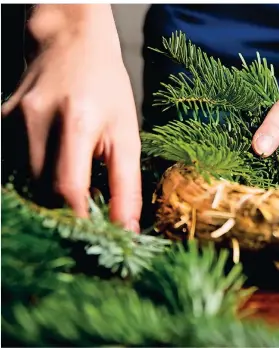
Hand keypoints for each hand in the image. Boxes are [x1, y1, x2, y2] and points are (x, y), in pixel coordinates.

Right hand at [2, 7, 141, 231]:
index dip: (81, 220)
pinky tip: (54, 165)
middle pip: (43, 191)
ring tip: (75, 184)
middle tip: (90, 213)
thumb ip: (126, 184)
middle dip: (67, 211)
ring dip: (50, 194)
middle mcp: (36, 120)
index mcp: (77, 122)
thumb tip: (127, 230)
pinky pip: (15, 165)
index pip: (68, 189)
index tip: (96, 238)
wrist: (71, 44)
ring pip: (26, 183)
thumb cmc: (107, 89)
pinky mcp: (0, 120)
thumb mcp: (127, 134)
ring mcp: (11, 120)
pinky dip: (36, 176)